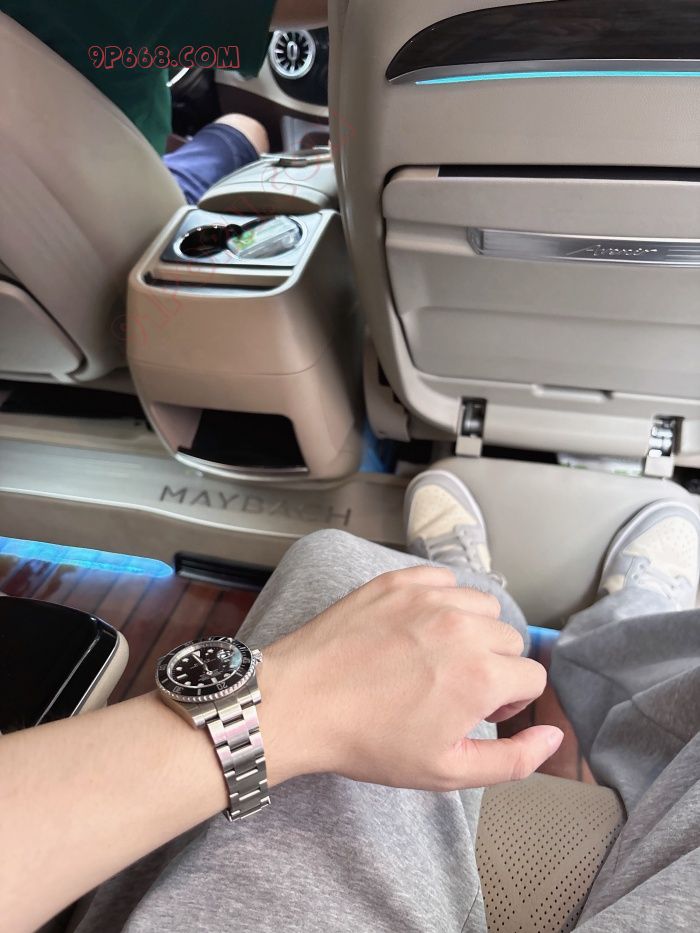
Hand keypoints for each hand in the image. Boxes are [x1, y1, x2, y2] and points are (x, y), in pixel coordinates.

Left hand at [257, 566, 562, 790]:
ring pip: (481, 606)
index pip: (533, 675)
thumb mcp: (447, 771)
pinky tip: (415, 628)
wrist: (300, 703)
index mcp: (481, 675)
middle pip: (509, 639)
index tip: (480, 710)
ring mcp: (428, 599)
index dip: (510, 700)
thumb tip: (551, 736)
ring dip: (471, 629)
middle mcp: (462, 627)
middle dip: (493, 665)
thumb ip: (514, 759)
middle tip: (454, 688)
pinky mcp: (398, 582)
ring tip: (436, 655)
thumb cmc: (366, 740)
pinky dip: (440, 601)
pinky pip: (444, 581)